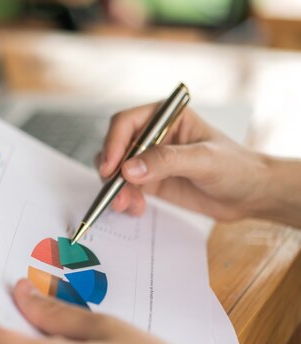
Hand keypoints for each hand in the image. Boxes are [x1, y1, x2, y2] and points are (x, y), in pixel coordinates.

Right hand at [98, 104, 269, 220]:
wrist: (249, 195)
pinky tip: (136, 208)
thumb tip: (129, 169)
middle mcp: (153, 135)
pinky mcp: (150, 181)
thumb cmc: (237, 168)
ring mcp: (149, 159)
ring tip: (127, 204)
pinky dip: (125, 198)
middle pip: (116, 147)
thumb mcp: (204, 160)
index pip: (127, 123)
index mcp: (167, 117)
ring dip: (116, 188)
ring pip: (116, 170)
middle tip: (116, 191)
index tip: (111, 167)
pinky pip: (125, 188)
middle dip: (111, 170)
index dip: (114, 143)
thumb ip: (166, 161)